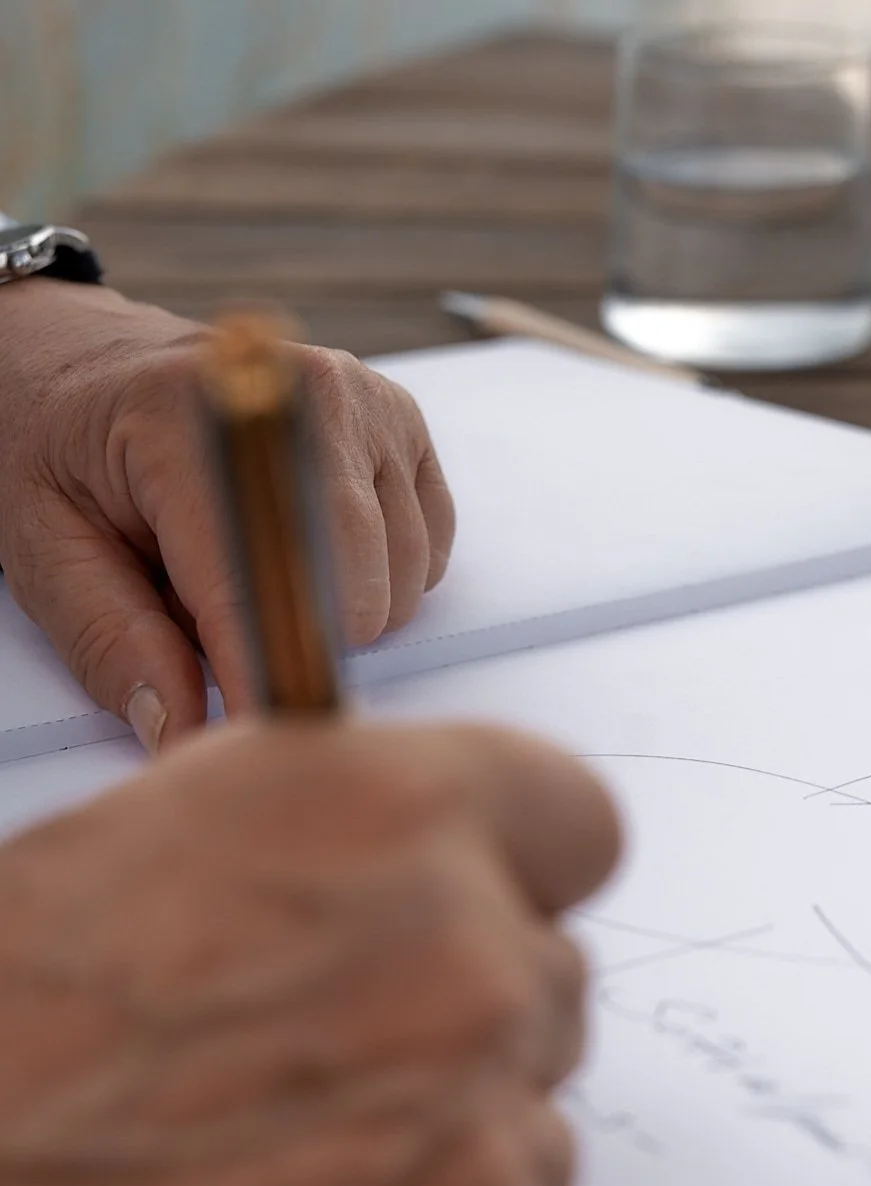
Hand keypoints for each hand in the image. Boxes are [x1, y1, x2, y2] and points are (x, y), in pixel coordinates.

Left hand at [0, 278, 453, 752]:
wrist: (93, 363)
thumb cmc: (64, 450)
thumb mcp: (45, 546)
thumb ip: (111, 642)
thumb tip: (182, 732)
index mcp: (188, 419)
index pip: (255, 585)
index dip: (256, 678)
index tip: (249, 739)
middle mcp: (301, 397)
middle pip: (353, 596)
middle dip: (293, 641)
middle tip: (219, 623)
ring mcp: (364, 405)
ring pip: (398, 587)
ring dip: (338, 614)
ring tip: (258, 574)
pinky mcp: (403, 422)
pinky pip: (427, 556)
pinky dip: (380, 579)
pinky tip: (315, 551)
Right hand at [0, 720, 618, 1185]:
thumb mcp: (163, 836)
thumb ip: (347, 828)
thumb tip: (441, 852)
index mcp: (392, 817)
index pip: (576, 822)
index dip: (522, 868)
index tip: (492, 900)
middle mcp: (465, 971)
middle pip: (553, 985)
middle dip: (466, 1013)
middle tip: (328, 1057)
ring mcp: (473, 1154)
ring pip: (532, 1130)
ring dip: (447, 1144)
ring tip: (282, 1164)